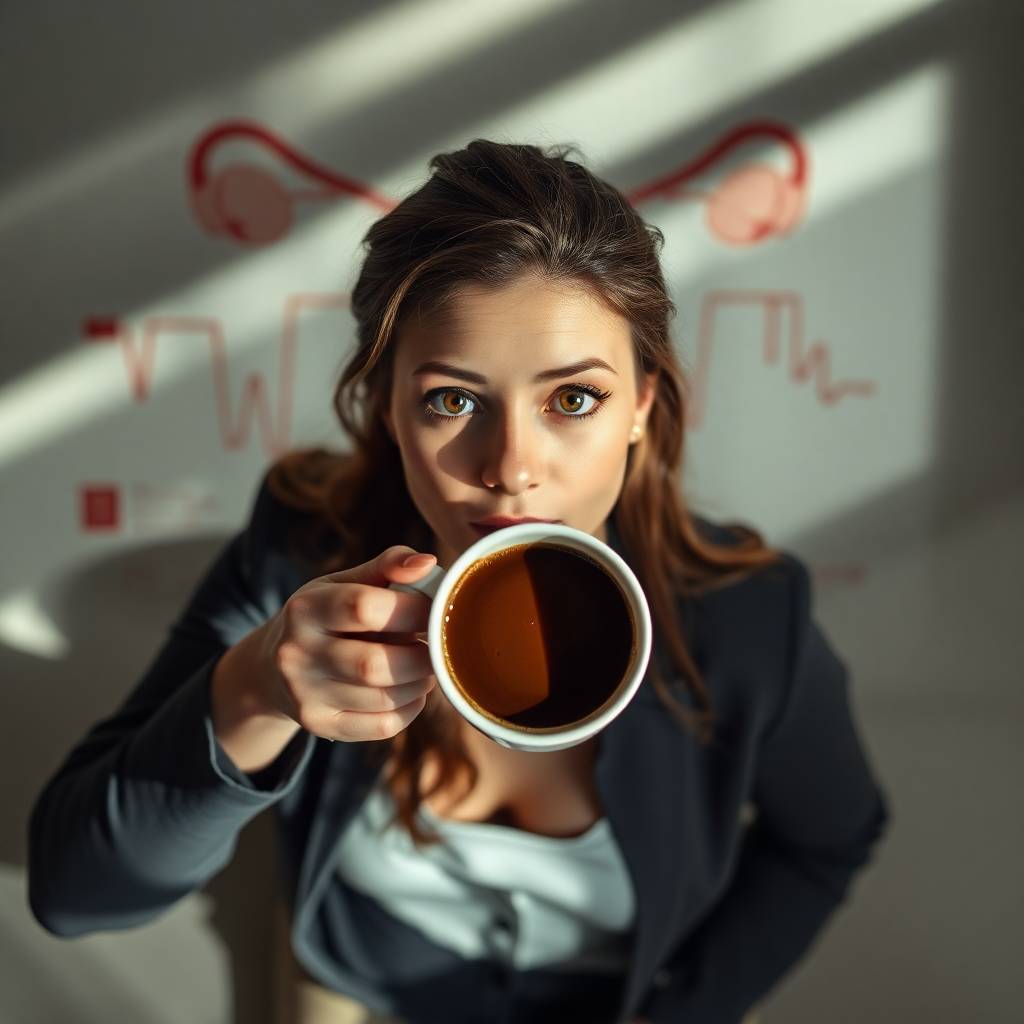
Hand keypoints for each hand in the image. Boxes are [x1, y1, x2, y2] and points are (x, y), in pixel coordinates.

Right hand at [254, 545, 439, 741]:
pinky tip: (410, 692)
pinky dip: (410, 709)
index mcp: (305, 608)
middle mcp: (298, 654)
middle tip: (435, 645)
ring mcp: (305, 695)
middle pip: (374, 664)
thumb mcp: (343, 583)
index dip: (411, 609)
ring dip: (420, 682)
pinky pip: (382, 726)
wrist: (272, 668)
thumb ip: (387, 566)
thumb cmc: (325, 616)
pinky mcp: (320, 725)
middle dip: (421, 656)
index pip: (363, 608)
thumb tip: (429, 564)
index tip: (434, 611)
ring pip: (383, 698)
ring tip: (424, 666)